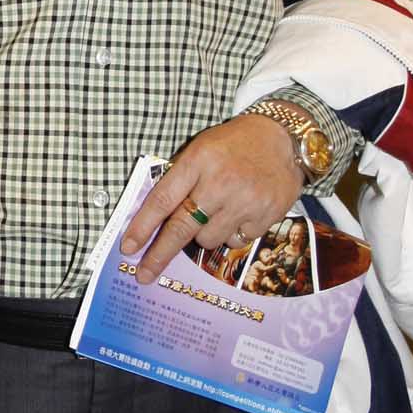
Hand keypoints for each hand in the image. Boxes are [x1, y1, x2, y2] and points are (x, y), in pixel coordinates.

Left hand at [120, 117, 302, 284]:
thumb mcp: (201, 150)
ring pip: (208, 240)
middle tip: (144, 274)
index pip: (163, 200)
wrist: (284, 137)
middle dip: (159, 254)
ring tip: (217, 210)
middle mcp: (220, 183)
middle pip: (181, 228)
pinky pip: (236, 241)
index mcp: (198, 161)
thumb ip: (180, 180)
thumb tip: (156, 220)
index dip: (142, 227)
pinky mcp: (266, 215)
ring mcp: (245, 201)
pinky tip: (240, 212)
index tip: (128, 247)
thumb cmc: (234, 143)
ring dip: (204, 233)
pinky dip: (232, 233)